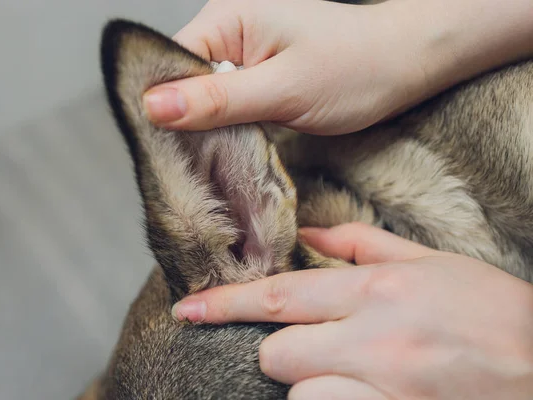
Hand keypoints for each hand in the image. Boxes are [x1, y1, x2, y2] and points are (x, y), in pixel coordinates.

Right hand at [142, 0, 532, 135]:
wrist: (404, 64)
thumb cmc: (356, 68)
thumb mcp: (285, 89)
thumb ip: (219, 100)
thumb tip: (153, 106)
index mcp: (226, 19)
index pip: (167, 65)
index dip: (161, 107)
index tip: (165, 152)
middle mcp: (226, 31)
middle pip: (179, 82)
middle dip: (183, 122)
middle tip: (191, 166)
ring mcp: (240, 53)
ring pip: (201, 97)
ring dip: (205, 129)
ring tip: (212, 160)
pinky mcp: (255, 75)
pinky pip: (224, 104)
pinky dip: (225, 128)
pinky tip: (230, 148)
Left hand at [171, 223, 532, 398]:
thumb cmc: (494, 313)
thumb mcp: (432, 262)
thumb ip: (362, 245)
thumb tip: (310, 234)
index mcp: (378, 290)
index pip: (279, 294)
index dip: (226, 302)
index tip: (189, 308)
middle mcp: (375, 337)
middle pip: (278, 349)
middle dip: (281, 349)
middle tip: (314, 345)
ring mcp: (385, 387)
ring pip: (298, 393)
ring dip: (308, 385)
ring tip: (346, 376)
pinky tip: (359, 393)